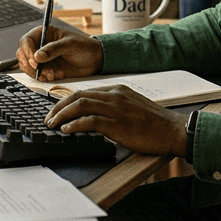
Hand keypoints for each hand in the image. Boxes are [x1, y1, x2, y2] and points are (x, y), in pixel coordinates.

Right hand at [17, 25, 102, 80]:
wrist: (94, 60)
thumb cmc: (84, 47)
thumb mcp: (70, 44)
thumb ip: (53, 49)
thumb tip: (37, 56)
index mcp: (44, 33)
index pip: (26, 40)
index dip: (27, 51)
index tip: (35, 61)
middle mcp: (40, 45)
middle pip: (22, 54)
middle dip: (31, 65)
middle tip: (42, 71)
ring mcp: (42, 58)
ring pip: (28, 66)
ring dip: (38, 73)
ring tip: (53, 74)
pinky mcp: (46, 68)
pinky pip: (36, 74)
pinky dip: (43, 77)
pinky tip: (56, 75)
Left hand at [44, 86, 188, 155]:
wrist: (172, 130)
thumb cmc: (155, 123)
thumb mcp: (132, 108)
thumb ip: (114, 108)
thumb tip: (94, 117)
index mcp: (117, 90)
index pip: (85, 91)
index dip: (67, 100)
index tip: (57, 109)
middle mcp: (114, 96)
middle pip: (78, 96)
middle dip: (59, 106)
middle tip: (48, 118)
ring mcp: (115, 109)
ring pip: (80, 106)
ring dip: (62, 115)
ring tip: (52, 124)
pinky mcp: (117, 124)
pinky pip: (89, 121)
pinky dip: (75, 125)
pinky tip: (67, 130)